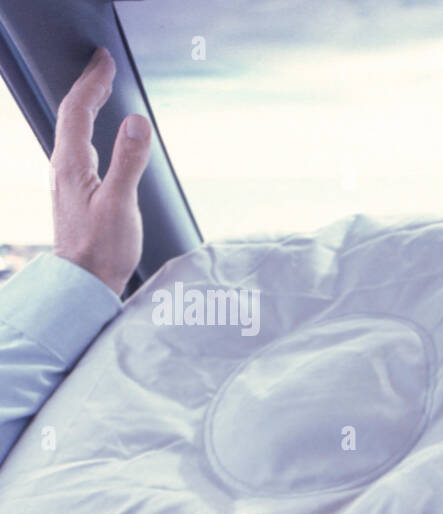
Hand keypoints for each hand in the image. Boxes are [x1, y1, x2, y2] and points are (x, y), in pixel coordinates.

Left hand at [51, 47, 151, 295]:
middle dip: (88, 87)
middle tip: (103, 67)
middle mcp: (63, 168)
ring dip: (87, 106)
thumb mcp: (121, 204)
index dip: (93, 82)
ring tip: (102, 92)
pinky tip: (99, 136)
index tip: (105, 61)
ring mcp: (67, 180)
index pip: (78, 110)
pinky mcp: (76, 192)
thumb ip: (129, 161)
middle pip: (71, 115)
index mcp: (71, 165)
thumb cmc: (101, 249)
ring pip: (73, 130)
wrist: (85, 281)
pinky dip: (90, 129)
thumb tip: (138, 122)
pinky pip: (79, 147)